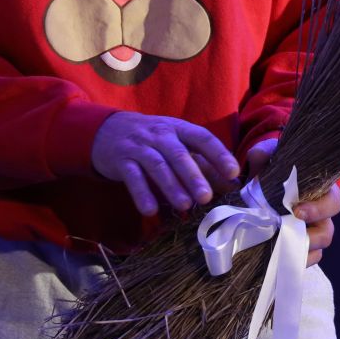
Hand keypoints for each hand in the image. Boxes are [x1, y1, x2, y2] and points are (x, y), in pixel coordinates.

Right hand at [91, 112, 240, 216]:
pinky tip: (150, 210)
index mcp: (178, 128)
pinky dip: (141, 194)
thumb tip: (230, 183)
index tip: (233, 172)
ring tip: (184, 205)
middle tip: (206, 197)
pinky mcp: (121, 160)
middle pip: (179, 154)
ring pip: (157, 166)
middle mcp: (159, 135)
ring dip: (171, 186)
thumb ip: (198, 159)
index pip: (202, 137)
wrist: (106, 129)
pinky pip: (132, 178)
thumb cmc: (151, 139)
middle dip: (193, 176)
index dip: (218, 154)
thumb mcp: (174, 140)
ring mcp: (139, 146)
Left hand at [246, 139, 339, 265]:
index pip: (333, 201)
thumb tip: (259, 156)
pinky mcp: (296, 248)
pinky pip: (302, 261)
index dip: (320, 209)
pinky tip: (279, 257)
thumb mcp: (267, 157)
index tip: (297, 211)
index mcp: (319, 192)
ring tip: (281, 246)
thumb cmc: (272, 168)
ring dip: (300, 250)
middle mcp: (319, 215)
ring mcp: (309, 234)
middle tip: (289, 233)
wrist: (256, 186)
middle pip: (327, 231)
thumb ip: (264, 154)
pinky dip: (293, 261)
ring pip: (316, 250)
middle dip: (312, 235)